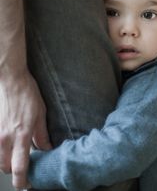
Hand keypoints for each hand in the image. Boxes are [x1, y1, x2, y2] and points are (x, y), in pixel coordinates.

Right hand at [0, 70, 51, 188]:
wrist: (10, 81)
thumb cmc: (28, 95)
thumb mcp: (40, 115)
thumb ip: (42, 135)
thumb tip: (46, 150)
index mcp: (22, 135)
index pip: (19, 166)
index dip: (22, 180)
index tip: (26, 186)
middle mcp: (6, 137)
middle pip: (5, 166)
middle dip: (14, 172)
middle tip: (24, 170)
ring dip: (6, 162)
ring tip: (17, 156)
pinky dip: (0, 151)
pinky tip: (9, 146)